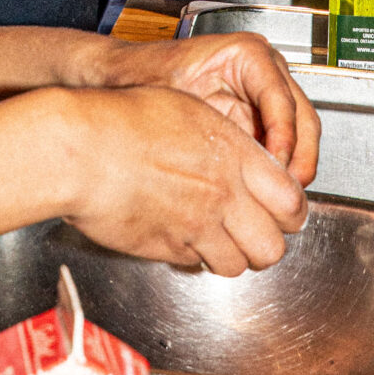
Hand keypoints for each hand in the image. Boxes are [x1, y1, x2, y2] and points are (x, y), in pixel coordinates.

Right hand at [54, 82, 308, 272]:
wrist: (80, 148)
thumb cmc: (123, 120)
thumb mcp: (188, 109)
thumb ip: (227, 138)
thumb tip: (249, 157)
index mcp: (234, 158)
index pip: (292, 203)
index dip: (291, 211)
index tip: (284, 208)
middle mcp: (221, 197)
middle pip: (273, 246)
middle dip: (267, 242)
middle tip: (255, 230)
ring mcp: (195, 228)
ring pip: (239, 265)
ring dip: (233, 254)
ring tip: (219, 237)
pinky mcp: (167, 249)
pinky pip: (198, 265)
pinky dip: (197, 257)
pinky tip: (184, 235)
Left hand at [71, 27, 319, 180]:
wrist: (123, 77)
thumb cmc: (142, 77)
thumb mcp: (175, 102)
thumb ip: (211, 130)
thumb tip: (244, 169)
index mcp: (247, 55)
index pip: (280, 100)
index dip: (284, 139)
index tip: (276, 170)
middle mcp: (264, 71)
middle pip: (302, 118)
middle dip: (297, 160)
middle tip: (285, 195)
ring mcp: (266, 94)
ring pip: (300, 135)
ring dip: (291, 169)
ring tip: (275, 201)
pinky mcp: (259, 117)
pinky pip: (282, 146)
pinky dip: (277, 171)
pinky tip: (263, 195)